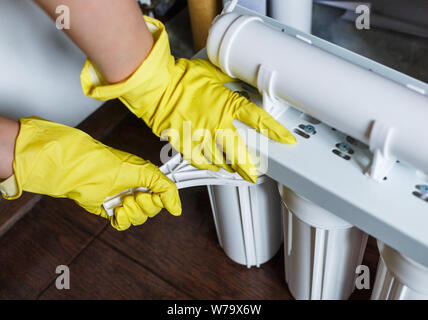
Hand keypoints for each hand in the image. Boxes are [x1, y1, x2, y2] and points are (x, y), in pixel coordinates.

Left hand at [0, 117, 180, 230]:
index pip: (163, 196)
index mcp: (145, 179)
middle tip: (134, 196)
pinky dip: (122, 220)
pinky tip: (117, 210)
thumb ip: (166, 188)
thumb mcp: (144, 172)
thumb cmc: (108, 164)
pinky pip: (123, 224)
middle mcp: (135, 190)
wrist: (79, 171)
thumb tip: (177, 209)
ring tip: (123, 201)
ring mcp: (123, 200)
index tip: (155, 196)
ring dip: (133, 212)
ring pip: (139, 218)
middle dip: (145, 205)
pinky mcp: (110, 210)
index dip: (162, 200)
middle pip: (152, 210)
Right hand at [81, 16, 295, 182]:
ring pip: (219, 159)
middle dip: (248, 166)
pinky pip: (200, 161)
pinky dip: (208, 165)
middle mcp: (216, 124)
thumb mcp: (210, 72)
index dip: (276, 131)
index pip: (258, 119)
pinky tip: (213, 166)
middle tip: (253, 174)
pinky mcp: (185, 143)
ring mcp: (201, 136)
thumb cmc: (181, 77)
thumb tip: (236, 77)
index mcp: (227, 104)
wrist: (156, 86)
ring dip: (227, 165)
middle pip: (239, 152)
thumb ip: (226, 79)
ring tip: (231, 168)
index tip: (287, 140)